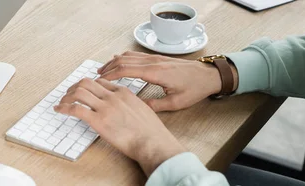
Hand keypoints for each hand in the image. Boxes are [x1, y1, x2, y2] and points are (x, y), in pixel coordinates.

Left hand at [54, 78, 185, 175]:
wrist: (152, 142)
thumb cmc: (150, 132)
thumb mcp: (143, 110)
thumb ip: (130, 105)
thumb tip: (124, 110)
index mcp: (124, 93)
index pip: (100, 82)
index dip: (88, 86)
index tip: (82, 91)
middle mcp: (113, 97)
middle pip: (86, 83)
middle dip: (74, 87)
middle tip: (68, 95)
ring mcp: (105, 107)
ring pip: (79, 92)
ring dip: (66, 97)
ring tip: (62, 103)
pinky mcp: (98, 120)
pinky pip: (76, 109)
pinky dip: (64, 108)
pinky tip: (59, 110)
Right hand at [98, 51, 237, 111]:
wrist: (209, 75)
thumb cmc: (194, 89)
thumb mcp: (175, 102)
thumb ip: (155, 105)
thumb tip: (137, 108)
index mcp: (155, 72)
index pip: (126, 70)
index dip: (110, 74)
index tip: (99, 81)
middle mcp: (153, 62)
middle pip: (123, 60)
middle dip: (107, 67)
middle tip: (96, 76)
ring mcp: (155, 58)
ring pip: (128, 56)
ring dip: (114, 62)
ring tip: (103, 70)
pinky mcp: (157, 58)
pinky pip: (135, 55)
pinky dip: (123, 58)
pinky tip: (118, 62)